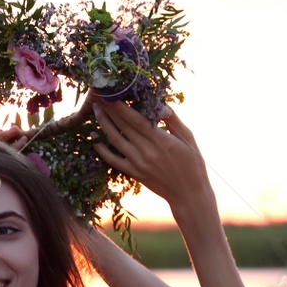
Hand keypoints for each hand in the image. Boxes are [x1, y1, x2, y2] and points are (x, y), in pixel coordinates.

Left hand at [93, 100, 209, 210]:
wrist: (189, 194)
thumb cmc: (193, 163)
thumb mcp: (188, 138)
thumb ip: (173, 120)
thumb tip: (159, 103)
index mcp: (161, 140)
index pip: (135, 119)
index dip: (120, 105)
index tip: (109, 92)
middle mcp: (146, 151)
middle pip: (122, 126)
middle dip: (108, 108)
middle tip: (97, 94)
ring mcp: (138, 163)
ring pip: (115, 140)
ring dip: (103, 123)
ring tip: (95, 109)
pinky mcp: (134, 173)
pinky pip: (113, 160)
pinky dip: (101, 149)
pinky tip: (94, 138)